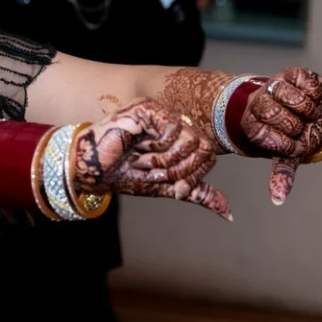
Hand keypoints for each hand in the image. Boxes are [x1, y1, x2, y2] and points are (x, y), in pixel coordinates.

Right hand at [73, 98, 229, 219]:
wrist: (93, 172)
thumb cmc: (124, 176)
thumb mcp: (167, 187)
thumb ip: (198, 193)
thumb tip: (228, 214)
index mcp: (181, 138)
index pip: (209, 154)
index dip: (195, 176)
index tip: (175, 189)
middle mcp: (173, 122)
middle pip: (204, 147)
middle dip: (181, 170)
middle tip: (156, 175)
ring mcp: (161, 113)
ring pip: (190, 139)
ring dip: (166, 161)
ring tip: (143, 163)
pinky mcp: (148, 107)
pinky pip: (173, 129)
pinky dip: (157, 149)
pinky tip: (139, 151)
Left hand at [238, 67, 321, 204]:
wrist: (310, 109)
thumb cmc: (297, 135)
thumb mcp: (289, 154)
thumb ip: (283, 172)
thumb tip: (278, 199)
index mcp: (251, 124)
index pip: (264, 136)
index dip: (284, 143)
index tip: (291, 144)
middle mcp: (258, 103)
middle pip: (279, 117)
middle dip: (297, 126)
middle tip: (300, 127)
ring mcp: (274, 85)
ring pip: (296, 100)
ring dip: (309, 110)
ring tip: (307, 113)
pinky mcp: (293, 73)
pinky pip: (309, 85)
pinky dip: (316, 94)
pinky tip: (312, 96)